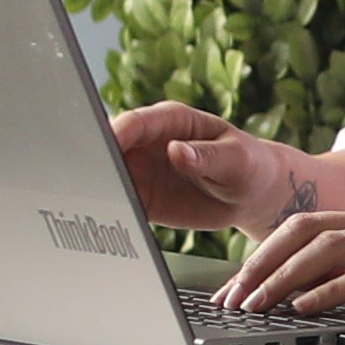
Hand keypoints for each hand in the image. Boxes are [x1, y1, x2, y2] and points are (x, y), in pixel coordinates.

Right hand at [110, 104, 307, 232]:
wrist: (251, 194)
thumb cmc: (248, 165)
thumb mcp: (235, 158)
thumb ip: (206, 156)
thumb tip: (177, 151)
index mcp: (172, 122)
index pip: (136, 122)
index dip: (118, 132)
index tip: (107, 146)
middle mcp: (150, 144)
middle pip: (113, 148)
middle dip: (98, 160)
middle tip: (93, 179)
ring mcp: (144, 171)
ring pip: (111, 178)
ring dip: (101, 190)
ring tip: (100, 205)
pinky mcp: (143, 199)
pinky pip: (121, 205)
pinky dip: (113, 213)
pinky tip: (112, 222)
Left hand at [219, 199, 344, 314]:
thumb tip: (314, 293)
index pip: (302, 228)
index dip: (262, 255)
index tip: (235, 286)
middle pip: (301, 233)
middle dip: (259, 265)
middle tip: (230, 297)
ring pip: (324, 251)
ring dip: (283, 279)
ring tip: (257, 305)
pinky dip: (328, 291)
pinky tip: (304, 307)